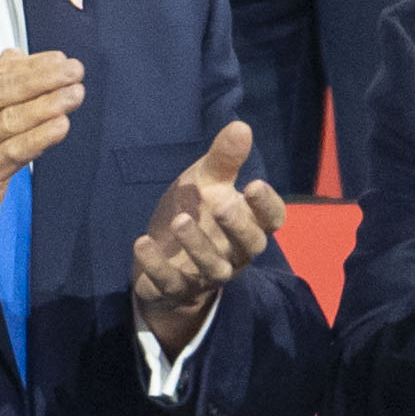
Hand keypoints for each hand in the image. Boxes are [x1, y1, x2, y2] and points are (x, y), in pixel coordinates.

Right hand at [0, 50, 86, 290]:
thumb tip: (16, 56)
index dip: (32, 64)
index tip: (62, 60)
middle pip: (2, 91)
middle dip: (44, 78)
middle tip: (75, 71)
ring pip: (10, 120)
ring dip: (48, 104)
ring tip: (75, 95)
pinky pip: (13, 153)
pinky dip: (39, 137)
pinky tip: (61, 126)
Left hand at [130, 119, 285, 351]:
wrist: (164, 259)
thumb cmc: (196, 214)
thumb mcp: (207, 183)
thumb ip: (224, 160)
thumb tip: (242, 126)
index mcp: (249, 225)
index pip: (272, 220)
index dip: (266, 205)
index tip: (253, 184)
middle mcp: (235, 254)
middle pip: (250, 245)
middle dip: (236, 226)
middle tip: (221, 205)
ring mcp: (207, 275)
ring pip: (213, 268)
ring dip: (197, 245)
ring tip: (179, 219)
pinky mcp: (177, 289)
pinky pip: (171, 282)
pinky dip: (157, 265)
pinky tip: (142, 241)